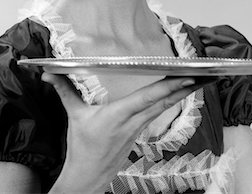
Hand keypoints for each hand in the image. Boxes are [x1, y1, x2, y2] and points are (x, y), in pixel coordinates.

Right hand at [42, 72, 206, 193]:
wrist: (88, 177)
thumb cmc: (82, 147)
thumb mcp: (74, 116)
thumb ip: (65, 91)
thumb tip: (49, 73)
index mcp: (119, 115)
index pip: (148, 97)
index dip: (168, 87)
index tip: (186, 77)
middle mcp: (134, 121)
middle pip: (163, 101)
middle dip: (184, 87)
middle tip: (202, 73)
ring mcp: (139, 128)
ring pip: (164, 107)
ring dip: (180, 93)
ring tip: (196, 79)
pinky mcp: (139, 132)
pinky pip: (158, 112)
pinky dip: (169, 101)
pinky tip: (177, 93)